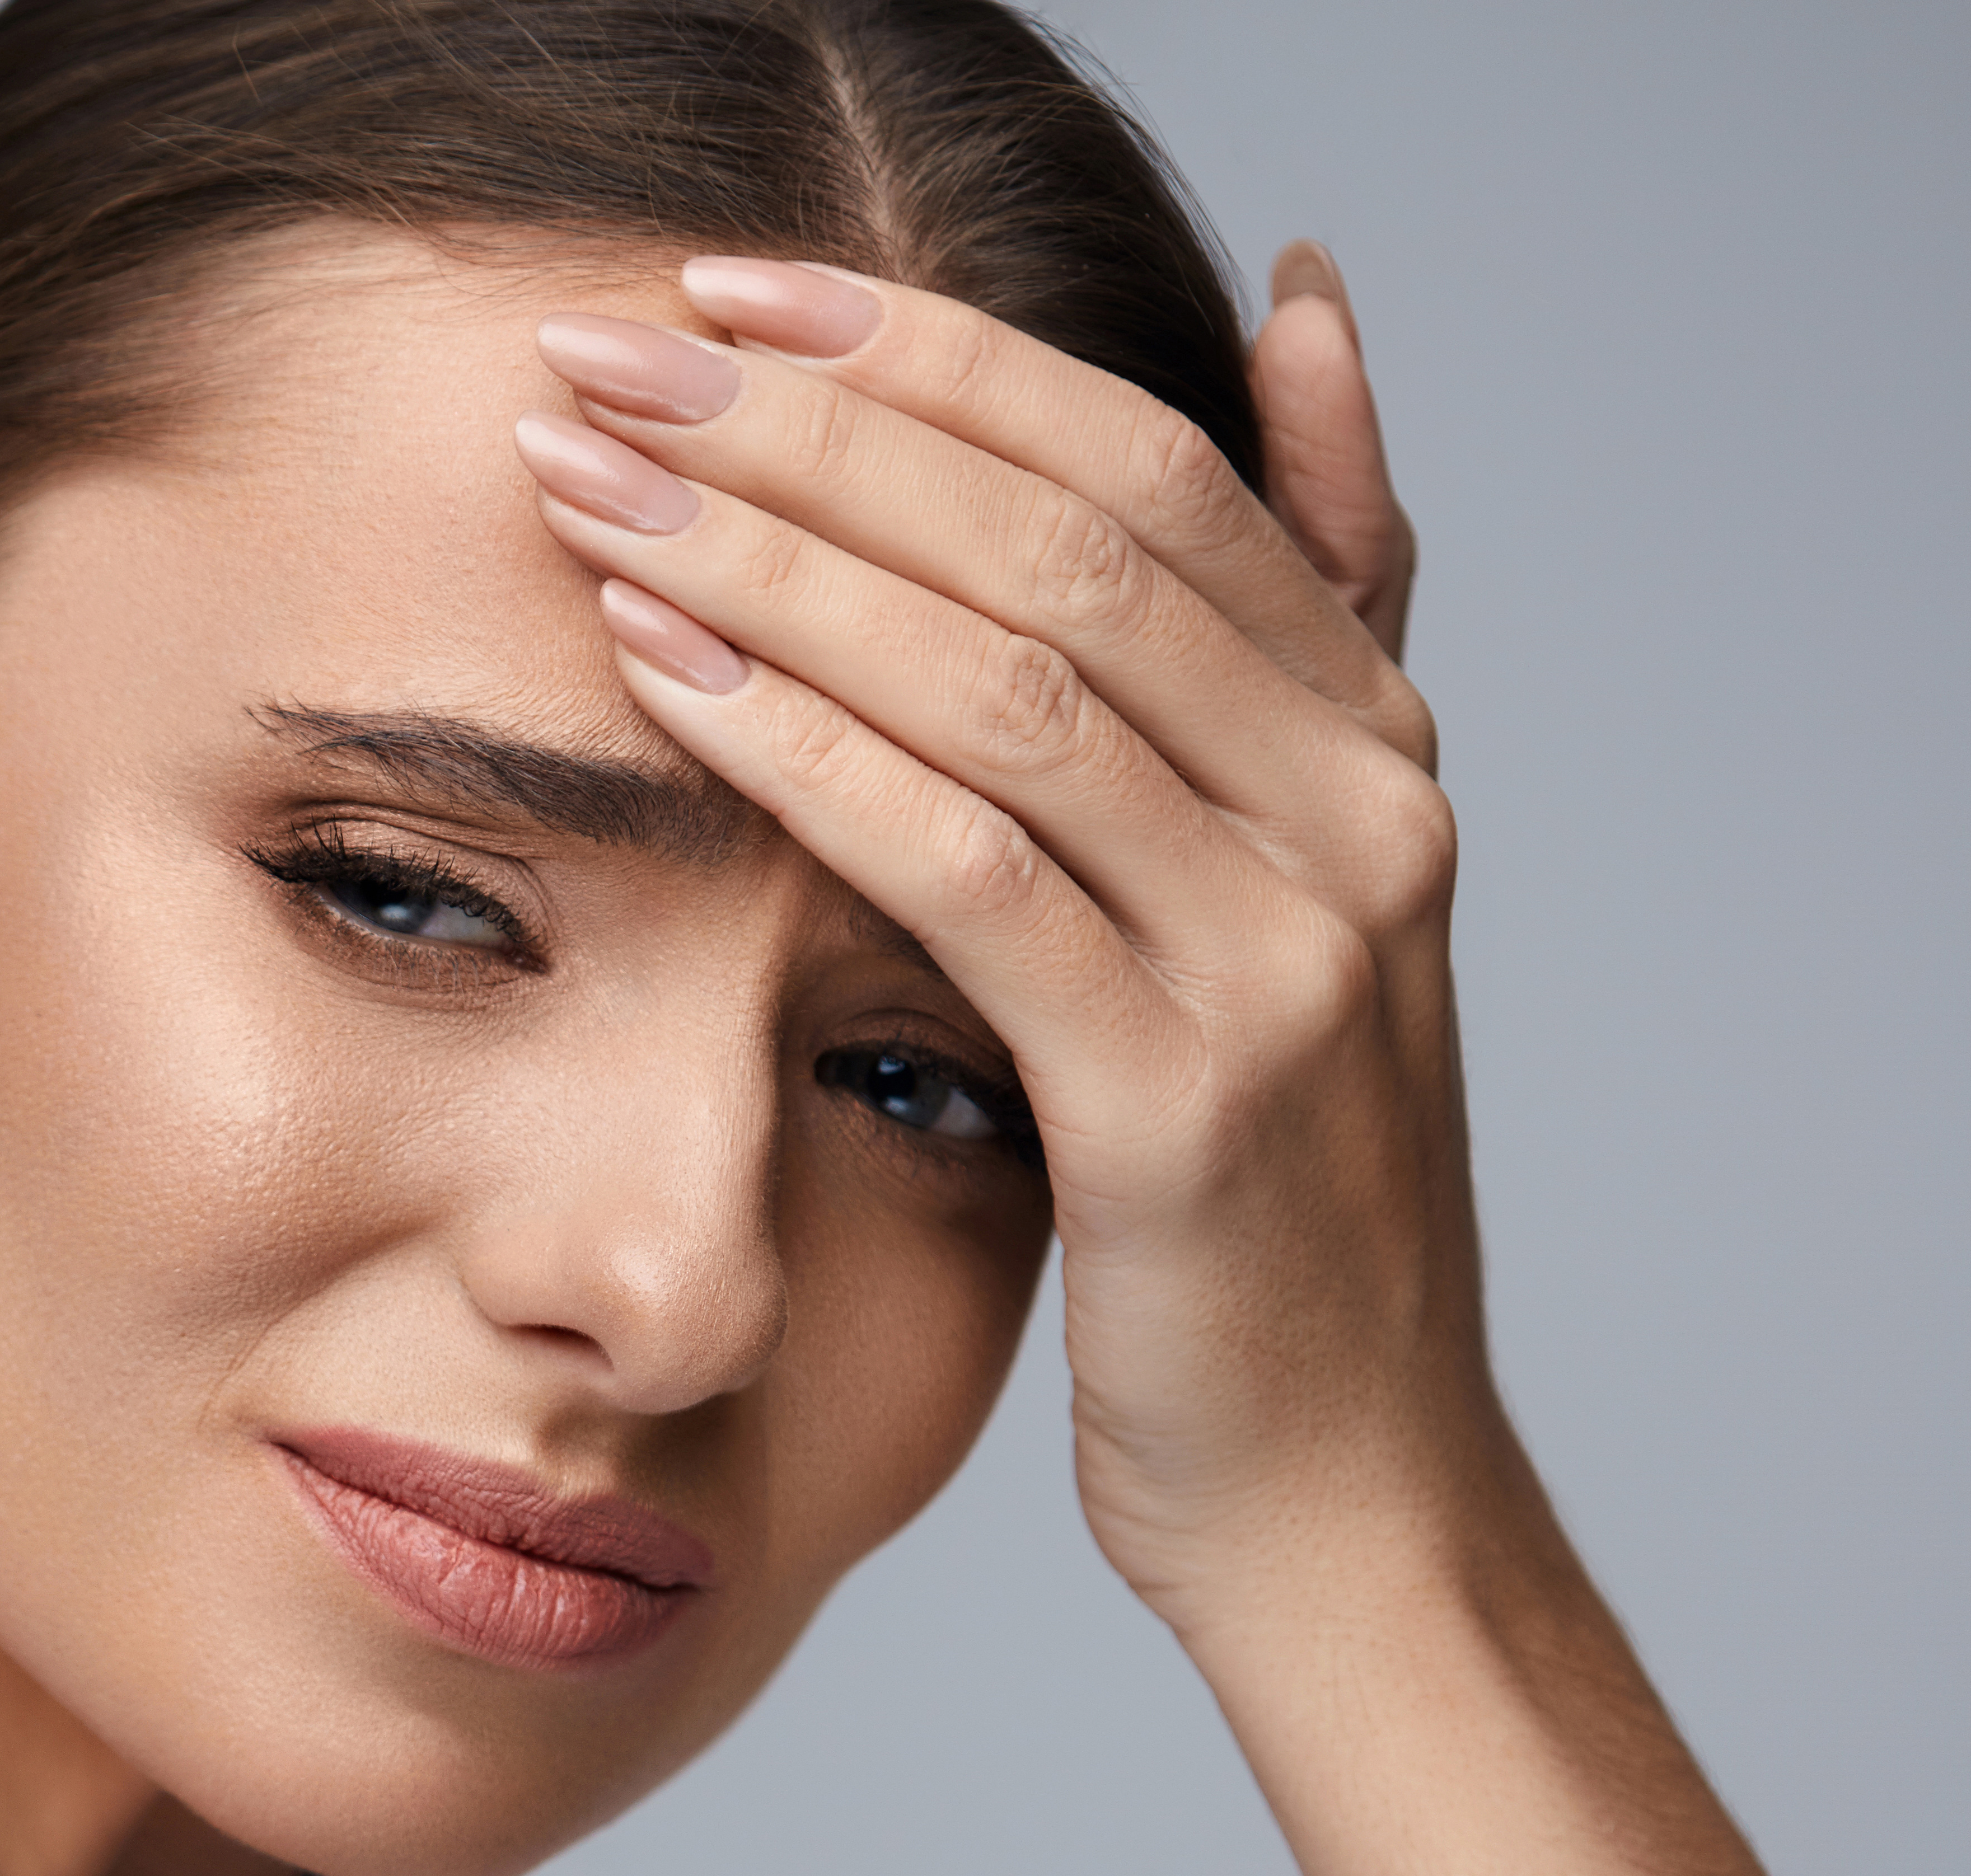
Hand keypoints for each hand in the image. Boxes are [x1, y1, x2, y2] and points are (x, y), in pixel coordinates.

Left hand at [515, 246, 1473, 1630]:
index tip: (729, 291)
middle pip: (1064, 538)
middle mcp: (1358, 817)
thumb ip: (1294, 620)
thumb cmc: (1266, 1197)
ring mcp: (1287, 957)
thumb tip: (1299, 319)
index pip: (1142, 462)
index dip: (928, 355)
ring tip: (594, 486)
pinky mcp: (1182, 1100)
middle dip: (820, 430)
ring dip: (777, 562)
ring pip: (1009, 679)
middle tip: (610, 359)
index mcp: (1376, 742)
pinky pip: (971, 871)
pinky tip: (663, 674)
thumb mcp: (1289, 889)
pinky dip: (808, 752)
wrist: (1344, 1490)